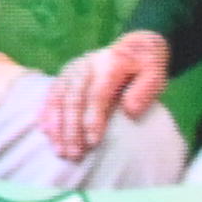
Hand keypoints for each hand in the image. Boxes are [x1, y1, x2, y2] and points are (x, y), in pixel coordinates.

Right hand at [36, 29, 174, 163]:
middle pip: (73, 99)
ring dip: (56, 126)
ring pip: (58, 98)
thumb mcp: (155, 74)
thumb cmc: (145, 67)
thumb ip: (144, 91)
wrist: (134, 47)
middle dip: (71, 129)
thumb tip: (129, 111)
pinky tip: (46, 133)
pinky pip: (51, 95)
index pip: (96, 94)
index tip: (92, 142)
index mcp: (109, 64)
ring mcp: (72, 70)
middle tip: (74, 154)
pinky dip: (47, 114)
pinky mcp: (64, 76)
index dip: (92, 118)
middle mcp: (85, 65)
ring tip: (60, 150)